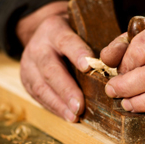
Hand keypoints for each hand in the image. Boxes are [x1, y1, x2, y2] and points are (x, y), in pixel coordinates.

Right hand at [17, 1, 93, 121]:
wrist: (43, 34)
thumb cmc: (71, 33)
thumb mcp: (81, 27)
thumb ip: (96, 39)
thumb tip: (118, 57)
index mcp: (54, 29)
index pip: (65, 41)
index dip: (76, 53)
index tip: (88, 67)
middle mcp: (38, 46)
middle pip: (49, 69)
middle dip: (66, 89)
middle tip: (80, 105)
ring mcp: (29, 64)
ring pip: (40, 86)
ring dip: (59, 103)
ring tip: (74, 116)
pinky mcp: (26, 79)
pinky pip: (38, 96)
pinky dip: (53, 107)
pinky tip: (67, 115)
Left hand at [101, 22, 144, 115]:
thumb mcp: (136, 39)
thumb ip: (118, 47)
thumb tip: (106, 58)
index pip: (142, 49)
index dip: (126, 64)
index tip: (116, 72)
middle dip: (128, 86)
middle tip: (113, 92)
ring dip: (142, 102)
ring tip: (126, 104)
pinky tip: (144, 109)